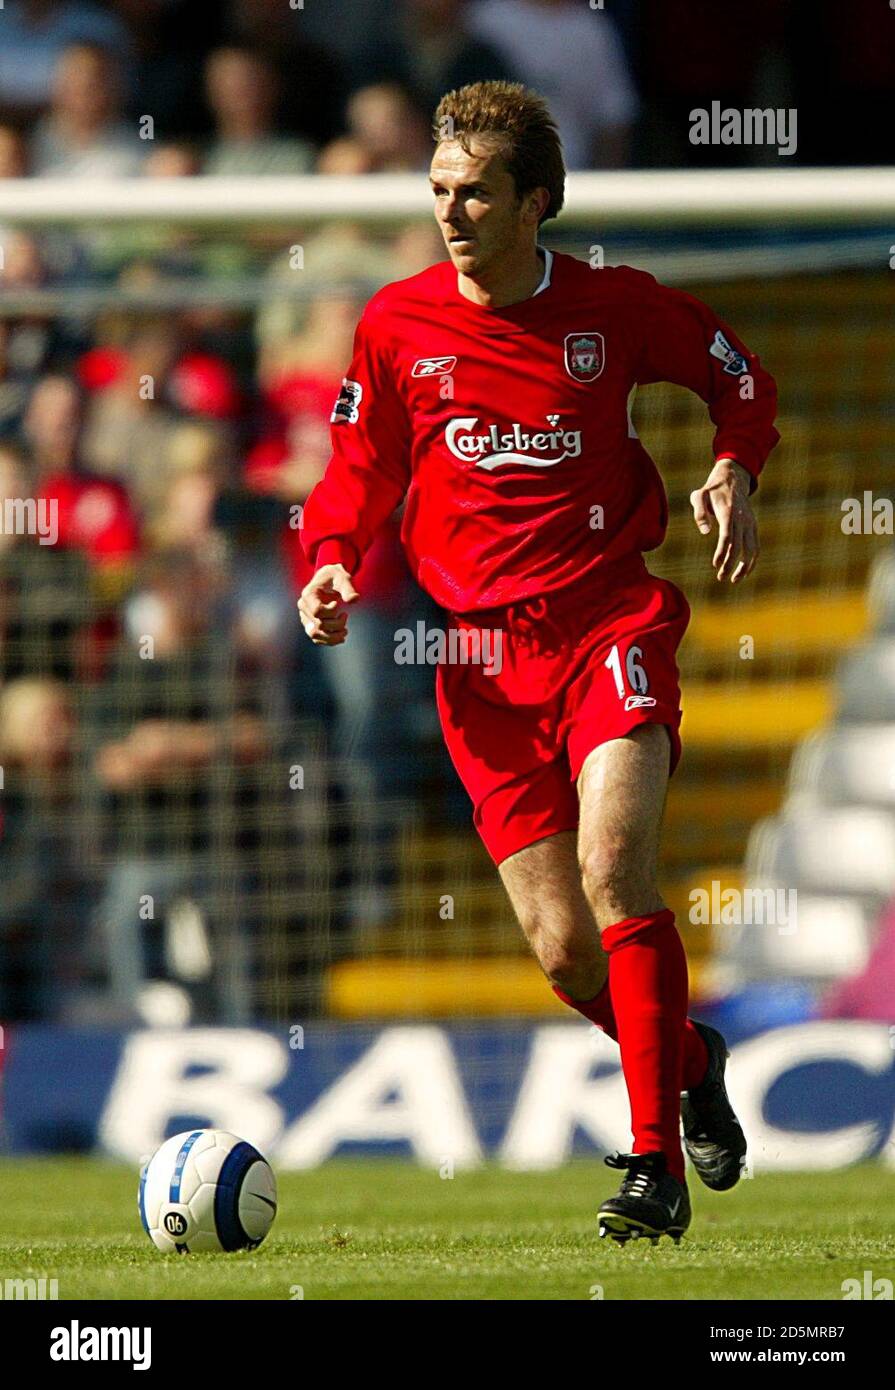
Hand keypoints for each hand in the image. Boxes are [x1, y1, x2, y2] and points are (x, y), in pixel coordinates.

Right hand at [297, 564, 358, 644]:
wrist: (329, 579)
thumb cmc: (336, 577)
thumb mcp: (343, 578)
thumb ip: (348, 588)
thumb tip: (354, 600)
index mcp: (308, 593)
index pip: (317, 611)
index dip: (331, 612)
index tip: (338, 603)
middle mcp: (303, 606)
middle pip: (318, 624)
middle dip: (337, 624)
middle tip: (346, 615)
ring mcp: (305, 616)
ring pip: (315, 635)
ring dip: (333, 637)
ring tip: (345, 631)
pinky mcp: (310, 624)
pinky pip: (316, 638)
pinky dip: (329, 641)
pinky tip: (341, 636)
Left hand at [690, 458, 758, 583]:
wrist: (733, 478)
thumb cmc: (712, 489)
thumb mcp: (699, 495)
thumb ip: (699, 512)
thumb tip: (705, 532)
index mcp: (728, 512)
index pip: (727, 536)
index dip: (722, 551)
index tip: (715, 564)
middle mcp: (742, 518)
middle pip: (740, 546)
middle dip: (731, 564)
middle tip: (721, 578)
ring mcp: (750, 522)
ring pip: (752, 548)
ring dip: (745, 566)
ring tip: (734, 580)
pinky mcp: (753, 525)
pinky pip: (755, 545)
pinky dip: (752, 559)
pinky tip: (744, 571)